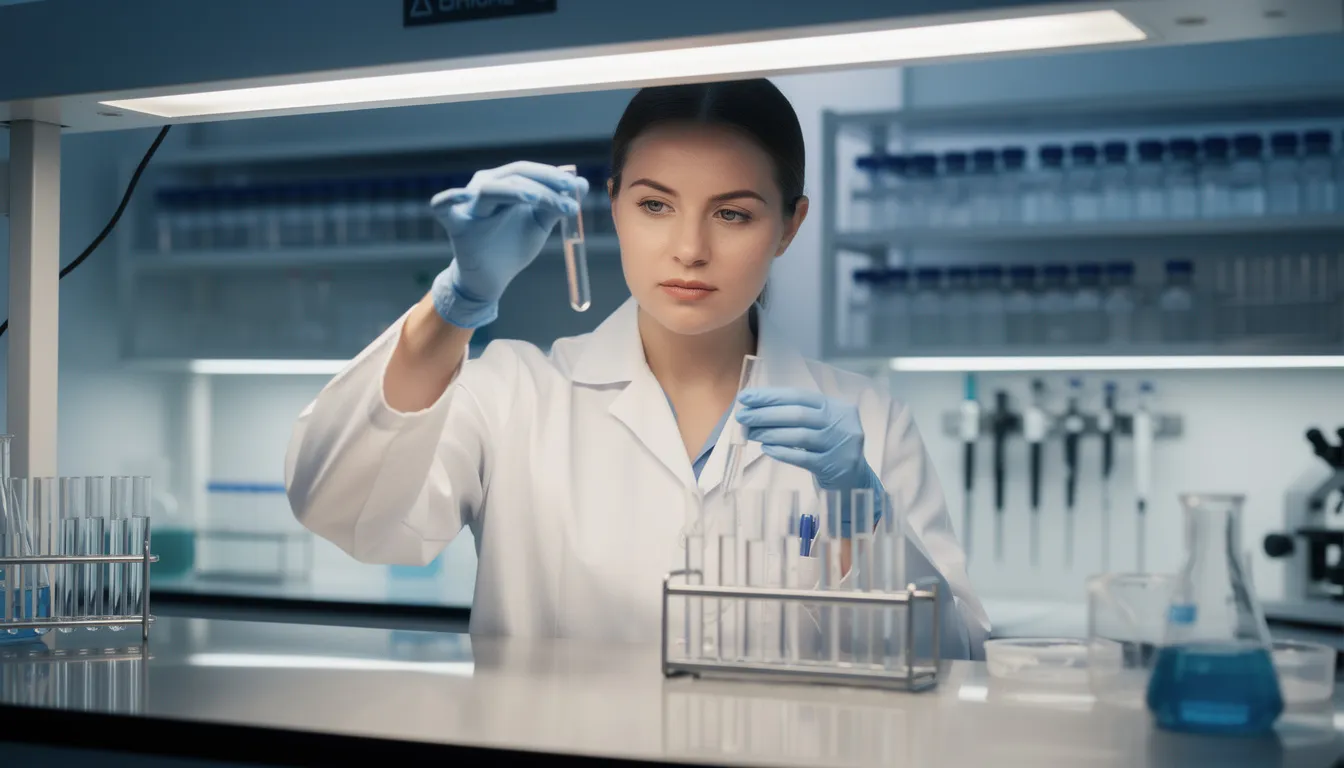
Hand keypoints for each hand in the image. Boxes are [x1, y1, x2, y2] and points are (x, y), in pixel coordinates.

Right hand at [429, 161, 587, 327]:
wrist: (492, 279)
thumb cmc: (512, 245)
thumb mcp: (539, 224)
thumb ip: (556, 205)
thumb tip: (581, 183)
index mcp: (505, 183)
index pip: (529, 171)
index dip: (552, 177)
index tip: (577, 189)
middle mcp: (484, 186)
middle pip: (514, 177)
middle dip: (543, 187)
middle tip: (568, 201)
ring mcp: (468, 204)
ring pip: (489, 189)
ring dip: (515, 191)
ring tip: (536, 199)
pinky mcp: (455, 223)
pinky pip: (443, 206)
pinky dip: (450, 198)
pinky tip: (464, 196)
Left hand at [734, 388, 869, 489]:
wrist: (855, 479)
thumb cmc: (829, 447)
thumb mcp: (821, 425)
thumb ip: (796, 415)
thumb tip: (756, 410)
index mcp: (835, 406)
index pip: (798, 396)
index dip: (770, 396)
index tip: (746, 397)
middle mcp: (840, 422)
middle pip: (798, 414)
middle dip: (766, 414)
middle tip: (743, 417)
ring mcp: (839, 444)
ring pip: (799, 436)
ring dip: (770, 433)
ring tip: (751, 433)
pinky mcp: (834, 466)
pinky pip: (802, 458)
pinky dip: (782, 452)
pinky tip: (767, 449)